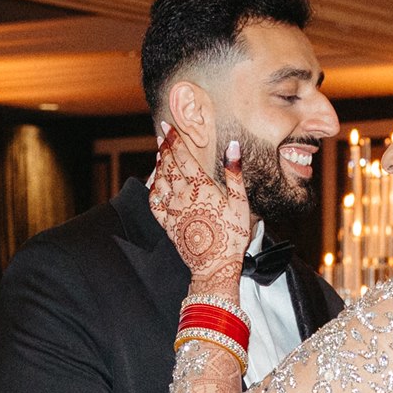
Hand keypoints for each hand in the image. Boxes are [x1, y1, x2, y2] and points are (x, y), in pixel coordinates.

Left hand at [149, 127, 248, 288]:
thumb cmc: (232, 235)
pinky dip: (153, 190)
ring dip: (159, 166)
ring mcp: (173, 210)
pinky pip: (155, 203)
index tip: (168, 127)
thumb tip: (233, 146)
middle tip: (163, 136)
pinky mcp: (168, 224)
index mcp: (200, 187)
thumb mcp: (240, 202)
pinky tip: (155, 184)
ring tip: (159, 156)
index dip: (174, 140)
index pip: (182, 157)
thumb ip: (234, 173)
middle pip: (169, 166)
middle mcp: (182, 196)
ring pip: (160, 182)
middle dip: (165, 148)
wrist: (215, 265)